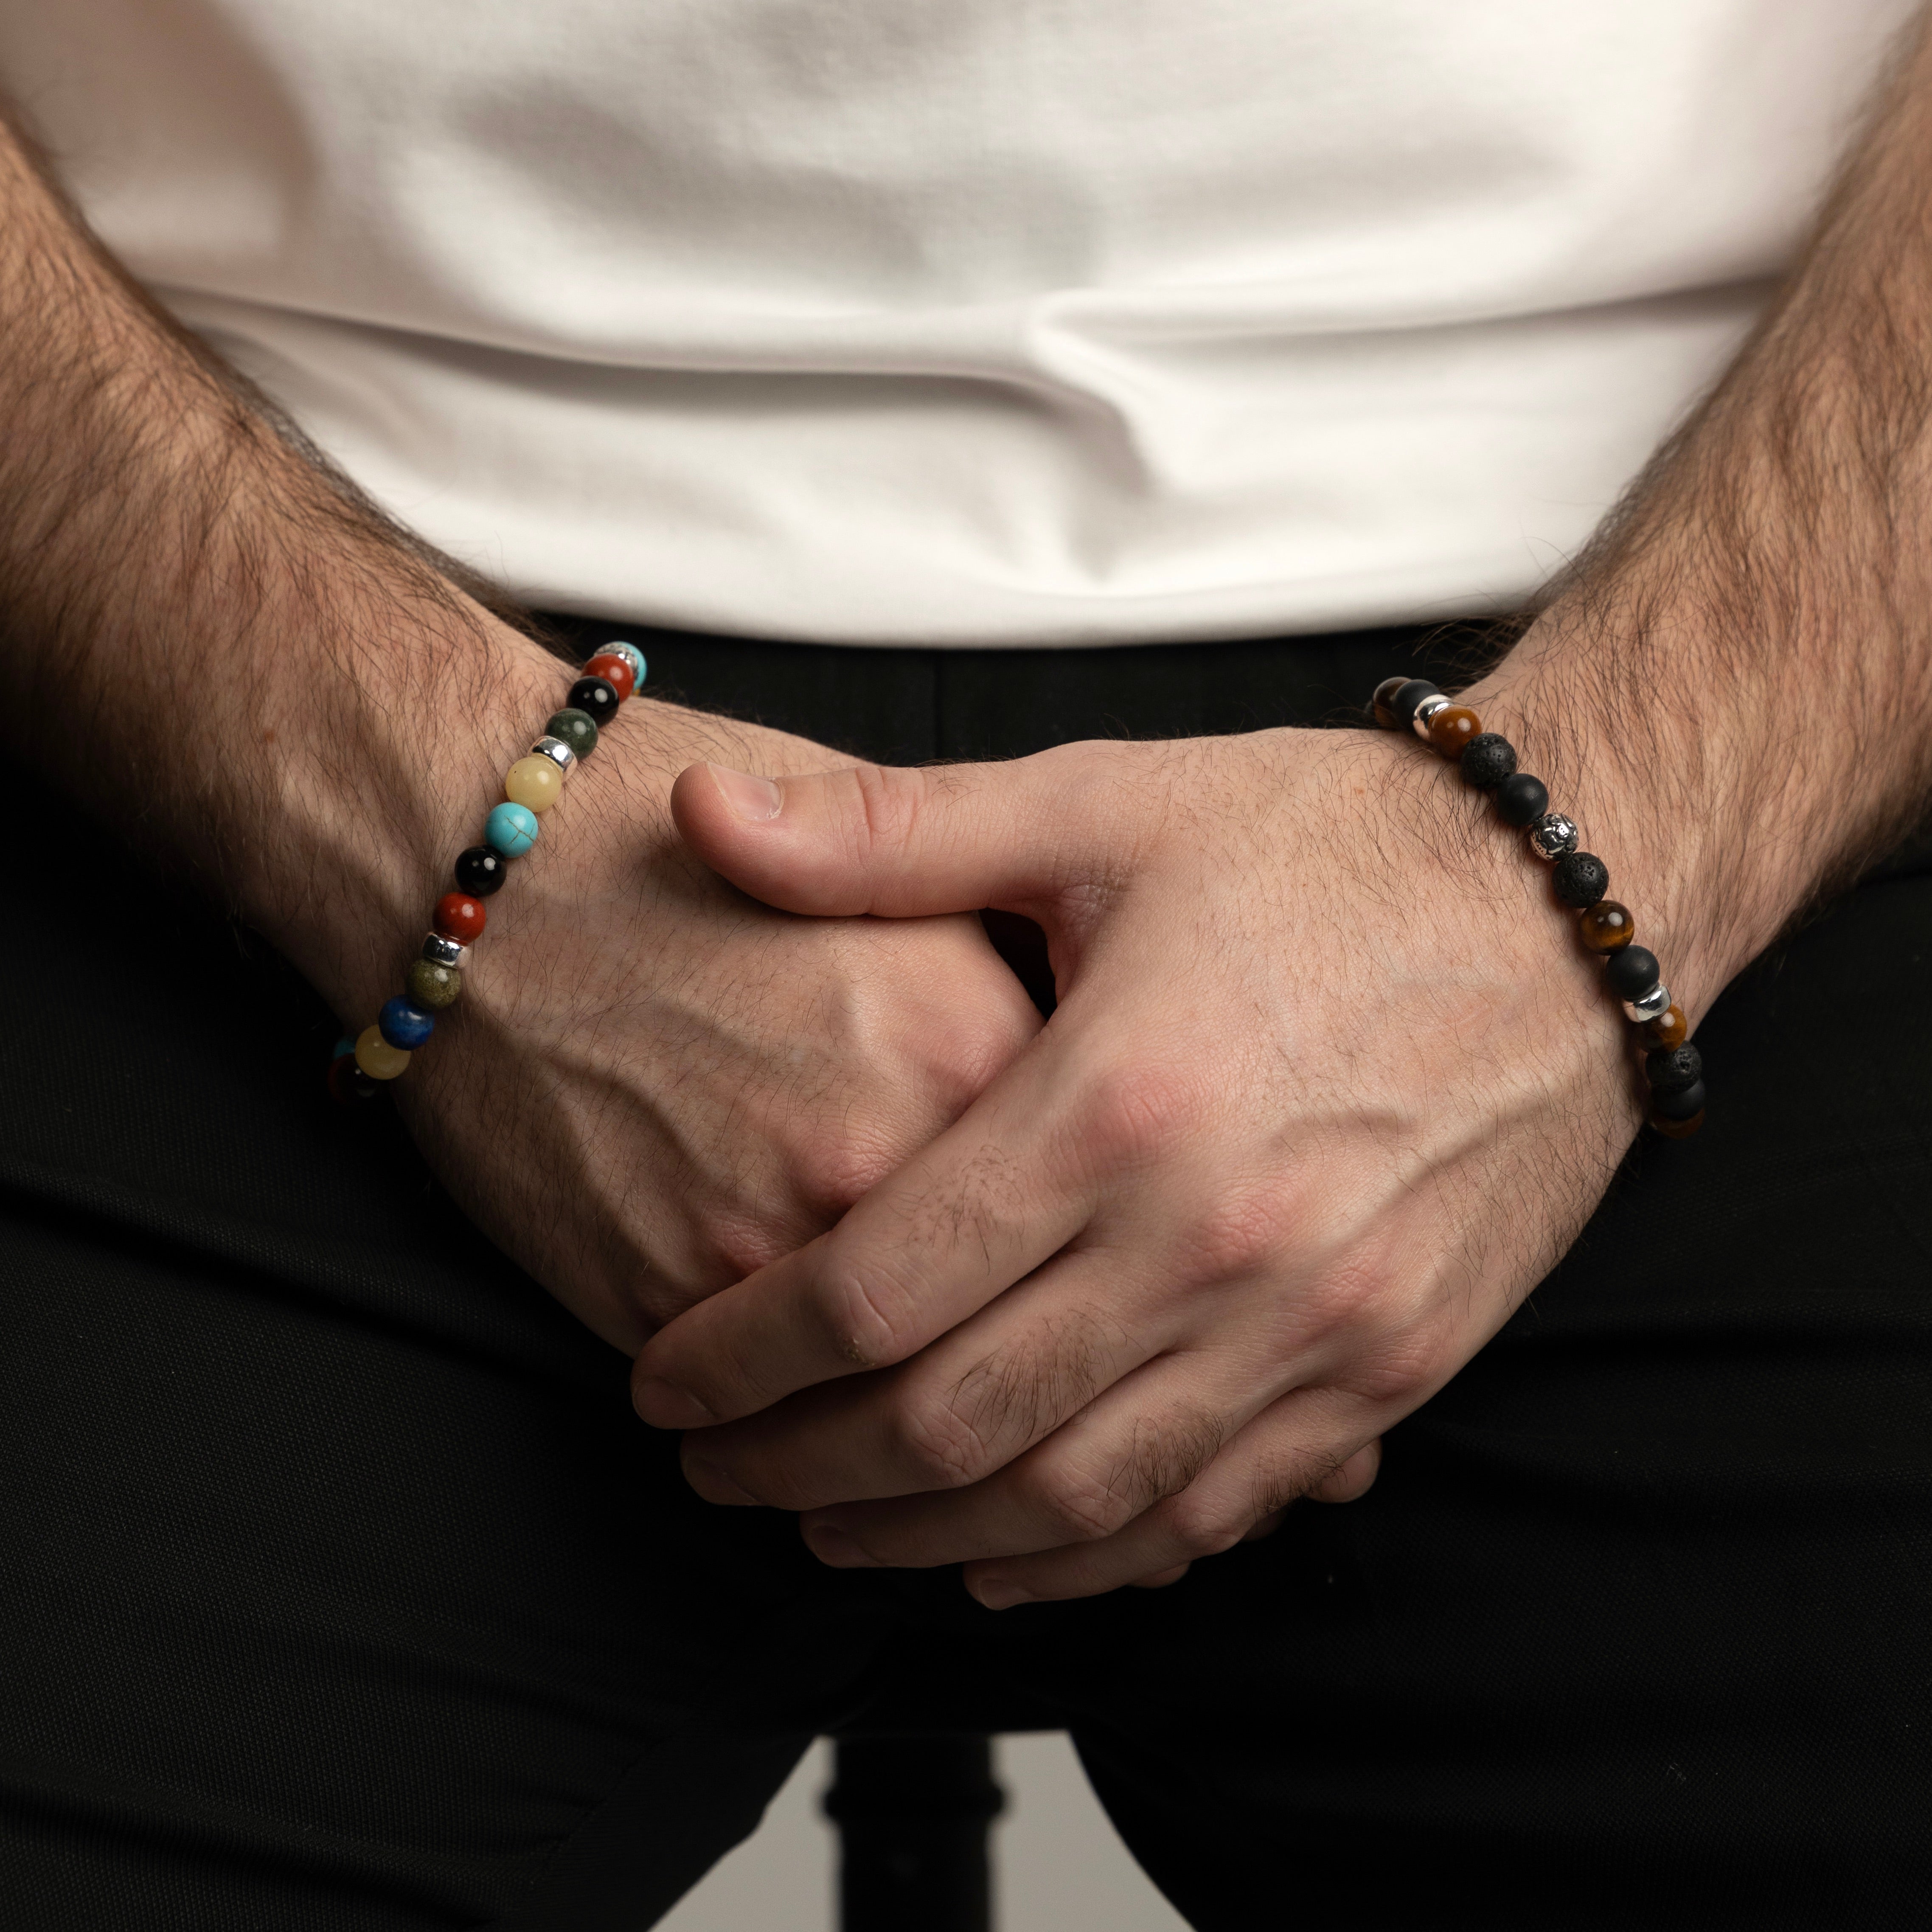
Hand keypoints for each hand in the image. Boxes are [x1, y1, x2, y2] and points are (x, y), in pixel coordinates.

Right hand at [353, 666, 1044, 1355]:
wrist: (494, 876)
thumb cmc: (690, 861)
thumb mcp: (894, 887)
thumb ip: (1001, 1006)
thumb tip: (1075, 1107)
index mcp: (974, 1054)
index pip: (1078, 1201)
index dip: (1068, 1230)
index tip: (1057, 1246)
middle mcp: (884, 1162)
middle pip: (988, 1313)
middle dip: (995, 1345)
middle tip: (988, 1347)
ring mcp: (765, 1243)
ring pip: (874, 1389)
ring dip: (884, 1407)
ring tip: (878, 1391)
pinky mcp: (658, 1300)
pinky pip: (752, 1395)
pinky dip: (771, 1396)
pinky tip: (767, 1367)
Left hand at [633, 721, 1650, 1603]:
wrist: (1570, 900)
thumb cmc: (1329, 845)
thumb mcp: (1099, 807)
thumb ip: (886, 837)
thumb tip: (700, 820)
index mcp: (1115, 1101)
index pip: (872, 1288)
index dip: (741, 1359)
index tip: (668, 1385)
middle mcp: (1209, 1239)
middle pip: (951, 1421)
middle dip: (801, 1468)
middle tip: (716, 1471)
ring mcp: (1311, 1324)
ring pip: (1074, 1499)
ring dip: (925, 1537)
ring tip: (827, 1529)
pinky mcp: (1389, 1365)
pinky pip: (1214, 1511)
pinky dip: (1094, 1556)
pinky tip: (1009, 1554)